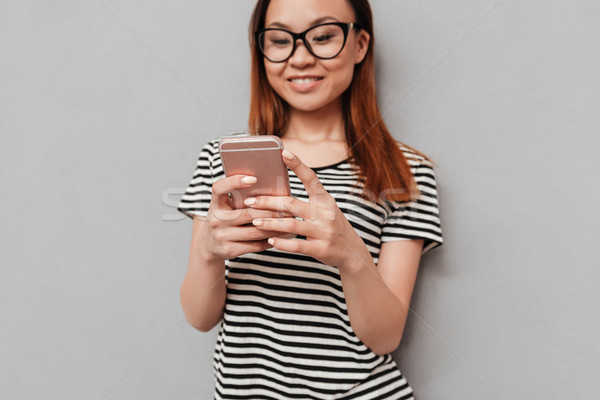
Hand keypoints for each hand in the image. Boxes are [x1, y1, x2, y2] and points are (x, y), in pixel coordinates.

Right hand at [198, 174, 285, 261]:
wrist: (208, 244)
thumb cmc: (223, 218)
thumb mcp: (224, 205)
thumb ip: (238, 196)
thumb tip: (268, 185)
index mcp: (215, 204)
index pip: (219, 188)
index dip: (234, 182)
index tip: (253, 178)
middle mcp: (216, 220)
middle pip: (248, 213)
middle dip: (271, 210)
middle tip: (288, 205)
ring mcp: (222, 236)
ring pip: (256, 231)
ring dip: (275, 226)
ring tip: (289, 220)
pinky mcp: (229, 250)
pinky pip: (256, 245)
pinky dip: (271, 239)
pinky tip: (282, 235)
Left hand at [244, 150, 370, 268]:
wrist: (352, 251)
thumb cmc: (332, 226)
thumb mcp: (325, 209)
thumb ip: (307, 201)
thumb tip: (277, 193)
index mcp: (325, 200)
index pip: (311, 178)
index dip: (298, 165)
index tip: (283, 153)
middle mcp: (325, 213)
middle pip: (292, 203)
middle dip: (268, 201)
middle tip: (250, 201)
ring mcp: (323, 231)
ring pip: (291, 224)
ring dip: (270, 223)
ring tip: (255, 221)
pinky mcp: (320, 248)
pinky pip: (297, 245)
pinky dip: (282, 243)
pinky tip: (270, 241)